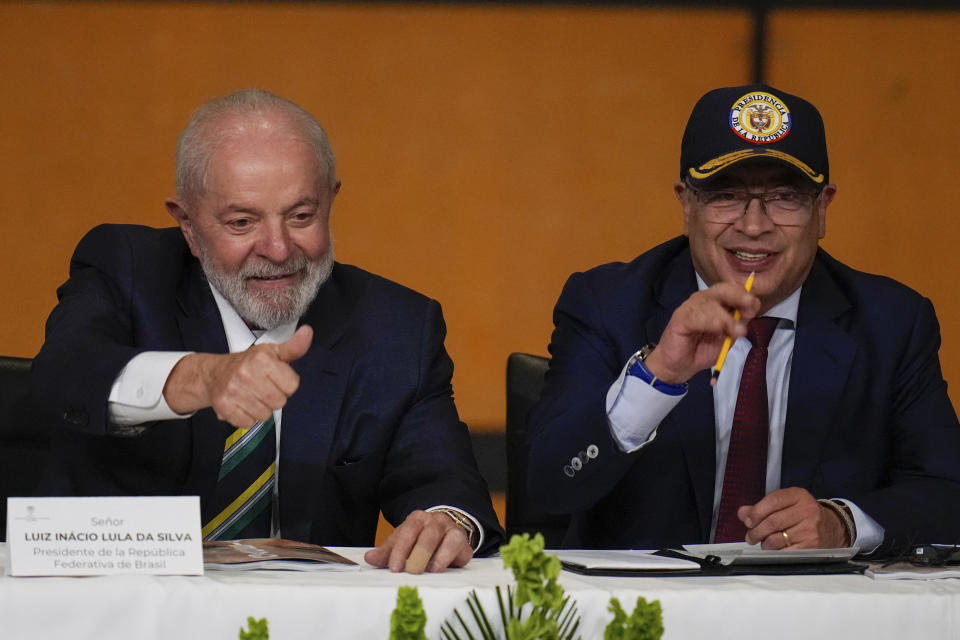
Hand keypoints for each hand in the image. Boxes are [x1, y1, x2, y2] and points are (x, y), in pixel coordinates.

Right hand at [163, 325, 313, 427]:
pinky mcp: (223, 406)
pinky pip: (248, 423)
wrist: (214, 373)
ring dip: (261, 409)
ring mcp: (233, 390)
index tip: (275, 379)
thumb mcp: (272, 352)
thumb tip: (308, 332)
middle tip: (263, 388)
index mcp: (261, 359)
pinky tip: (242, 404)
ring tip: (252, 396)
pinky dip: (247, 417)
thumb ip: (294, 347)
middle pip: (279, 402)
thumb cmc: (247, 364)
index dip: (286, 384)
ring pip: (264, 415)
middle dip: (274, 398)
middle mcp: (246, 373)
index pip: (292, 386)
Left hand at [364, 510, 473, 573]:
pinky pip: (462, 549)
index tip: (394, 568)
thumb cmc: (418, 540)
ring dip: (440, 555)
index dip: (400, 550)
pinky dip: (452, 559)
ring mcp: (452, 530)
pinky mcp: (464, 543)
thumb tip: (369, 559)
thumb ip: (386, 552)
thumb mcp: (401, 543)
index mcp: (417, 519)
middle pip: (429, 534)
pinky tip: (442, 569)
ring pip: (450, 538)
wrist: (444, 534)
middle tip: (411, 571)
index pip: (408, 530)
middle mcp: (436, 521)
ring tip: (430, 570)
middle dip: (419, 553)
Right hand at [643, 283, 759, 383]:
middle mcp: (703, 300)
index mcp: (716, 303)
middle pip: (722, 289)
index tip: (755, 307)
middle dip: (738, 296)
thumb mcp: (727, 338)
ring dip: (727, 318)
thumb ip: (738, 324)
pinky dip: (710, 322)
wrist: (681, 366)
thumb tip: (750, 311)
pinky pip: (696, 316)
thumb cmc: (703, 350)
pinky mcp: (680, 318)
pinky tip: (717, 329)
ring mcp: (690, 307)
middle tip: (749, 308)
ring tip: (735, 333)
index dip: (745, 296)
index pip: (732, 290)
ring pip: (711, 304)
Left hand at [739, 487, 847, 548]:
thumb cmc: (803, 515)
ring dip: (765, 544)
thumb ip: (762, 507)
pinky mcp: (812, 546)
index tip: (748, 521)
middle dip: (756, 531)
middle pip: (772, 522)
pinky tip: (775, 550)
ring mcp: (811, 529)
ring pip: (777, 539)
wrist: (832, 527)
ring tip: (764, 543)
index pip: (772, 501)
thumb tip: (742, 513)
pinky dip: (776, 552)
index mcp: (798, 495)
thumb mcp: (785, 504)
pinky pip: (786, 551)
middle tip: (750, 537)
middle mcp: (807, 510)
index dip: (756, 512)